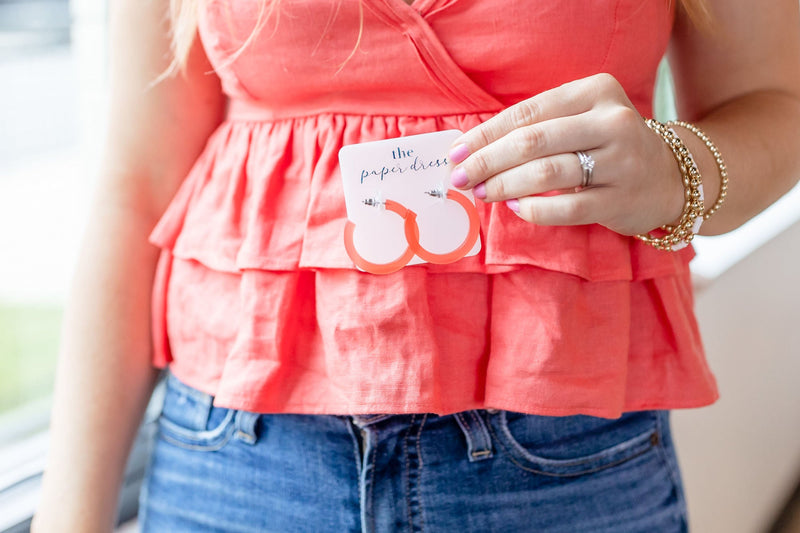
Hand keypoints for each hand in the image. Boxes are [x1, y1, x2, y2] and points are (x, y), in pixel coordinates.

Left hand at [448, 73, 684, 235]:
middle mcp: (612, 122)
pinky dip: (532, 209)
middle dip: (486, 162)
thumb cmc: (608, 147)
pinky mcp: (620, 200)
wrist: (670, 178)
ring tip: (482, 193)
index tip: (455, 153)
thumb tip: (472, 150)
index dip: (484, 135)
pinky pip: (565, 208)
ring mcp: (620, 162)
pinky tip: (515, 208)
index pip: (526, 112)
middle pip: (531, 142)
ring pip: (545, 173)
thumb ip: (537, 127)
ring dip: (503, 186)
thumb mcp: (582, 120)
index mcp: (596, 92)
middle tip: (460, 179)